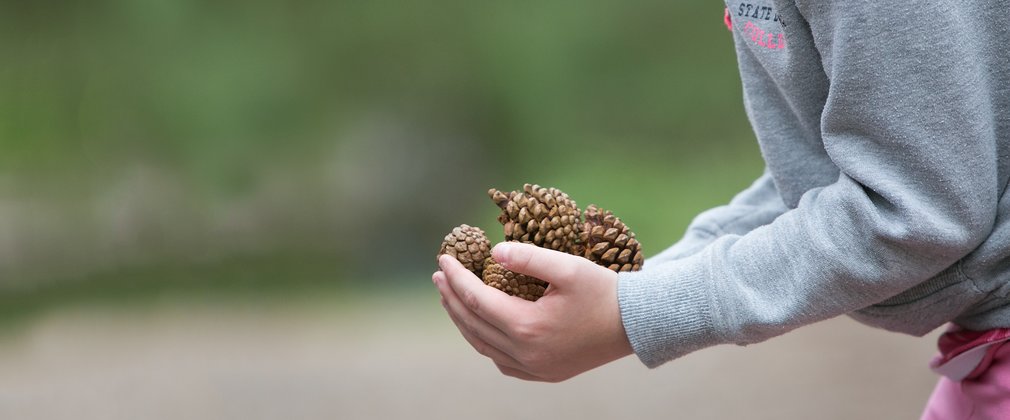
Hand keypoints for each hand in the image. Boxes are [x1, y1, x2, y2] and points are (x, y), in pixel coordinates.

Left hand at [433, 242, 632, 381]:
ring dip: (464, 321)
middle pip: (474, 325)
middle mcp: (526, 354)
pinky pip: (502, 361)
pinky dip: (485, 342)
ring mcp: (534, 368)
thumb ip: (529, 257)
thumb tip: (494, 251)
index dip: (456, 278)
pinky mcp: (544, 373)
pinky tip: (481, 326)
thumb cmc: (604, 291)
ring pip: (484, 346)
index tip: (443, 259)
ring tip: (452, 298)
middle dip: (452, 298)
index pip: (477, 299)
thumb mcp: (568, 267)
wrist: (637, 324)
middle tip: (440, 276)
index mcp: (528, 327)